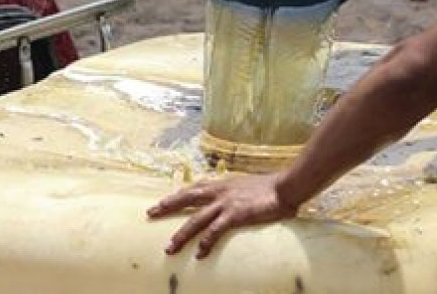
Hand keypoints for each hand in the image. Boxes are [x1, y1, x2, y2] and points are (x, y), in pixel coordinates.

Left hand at [147, 173, 297, 258]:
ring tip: (169, 248)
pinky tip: (199, 254)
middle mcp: (220, 191)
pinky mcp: (235, 215)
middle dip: (167, 205)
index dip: (178, 193)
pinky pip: (215, 231)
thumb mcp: (249, 185)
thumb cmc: (272, 187)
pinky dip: (205, 242)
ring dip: (181, 234)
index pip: (195, 187)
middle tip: (150, 213)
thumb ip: (238, 191)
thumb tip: (236, 199)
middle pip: (187, 198)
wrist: (286, 186)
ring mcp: (226, 203)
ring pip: (196, 219)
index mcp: (223, 183)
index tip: (164, 200)